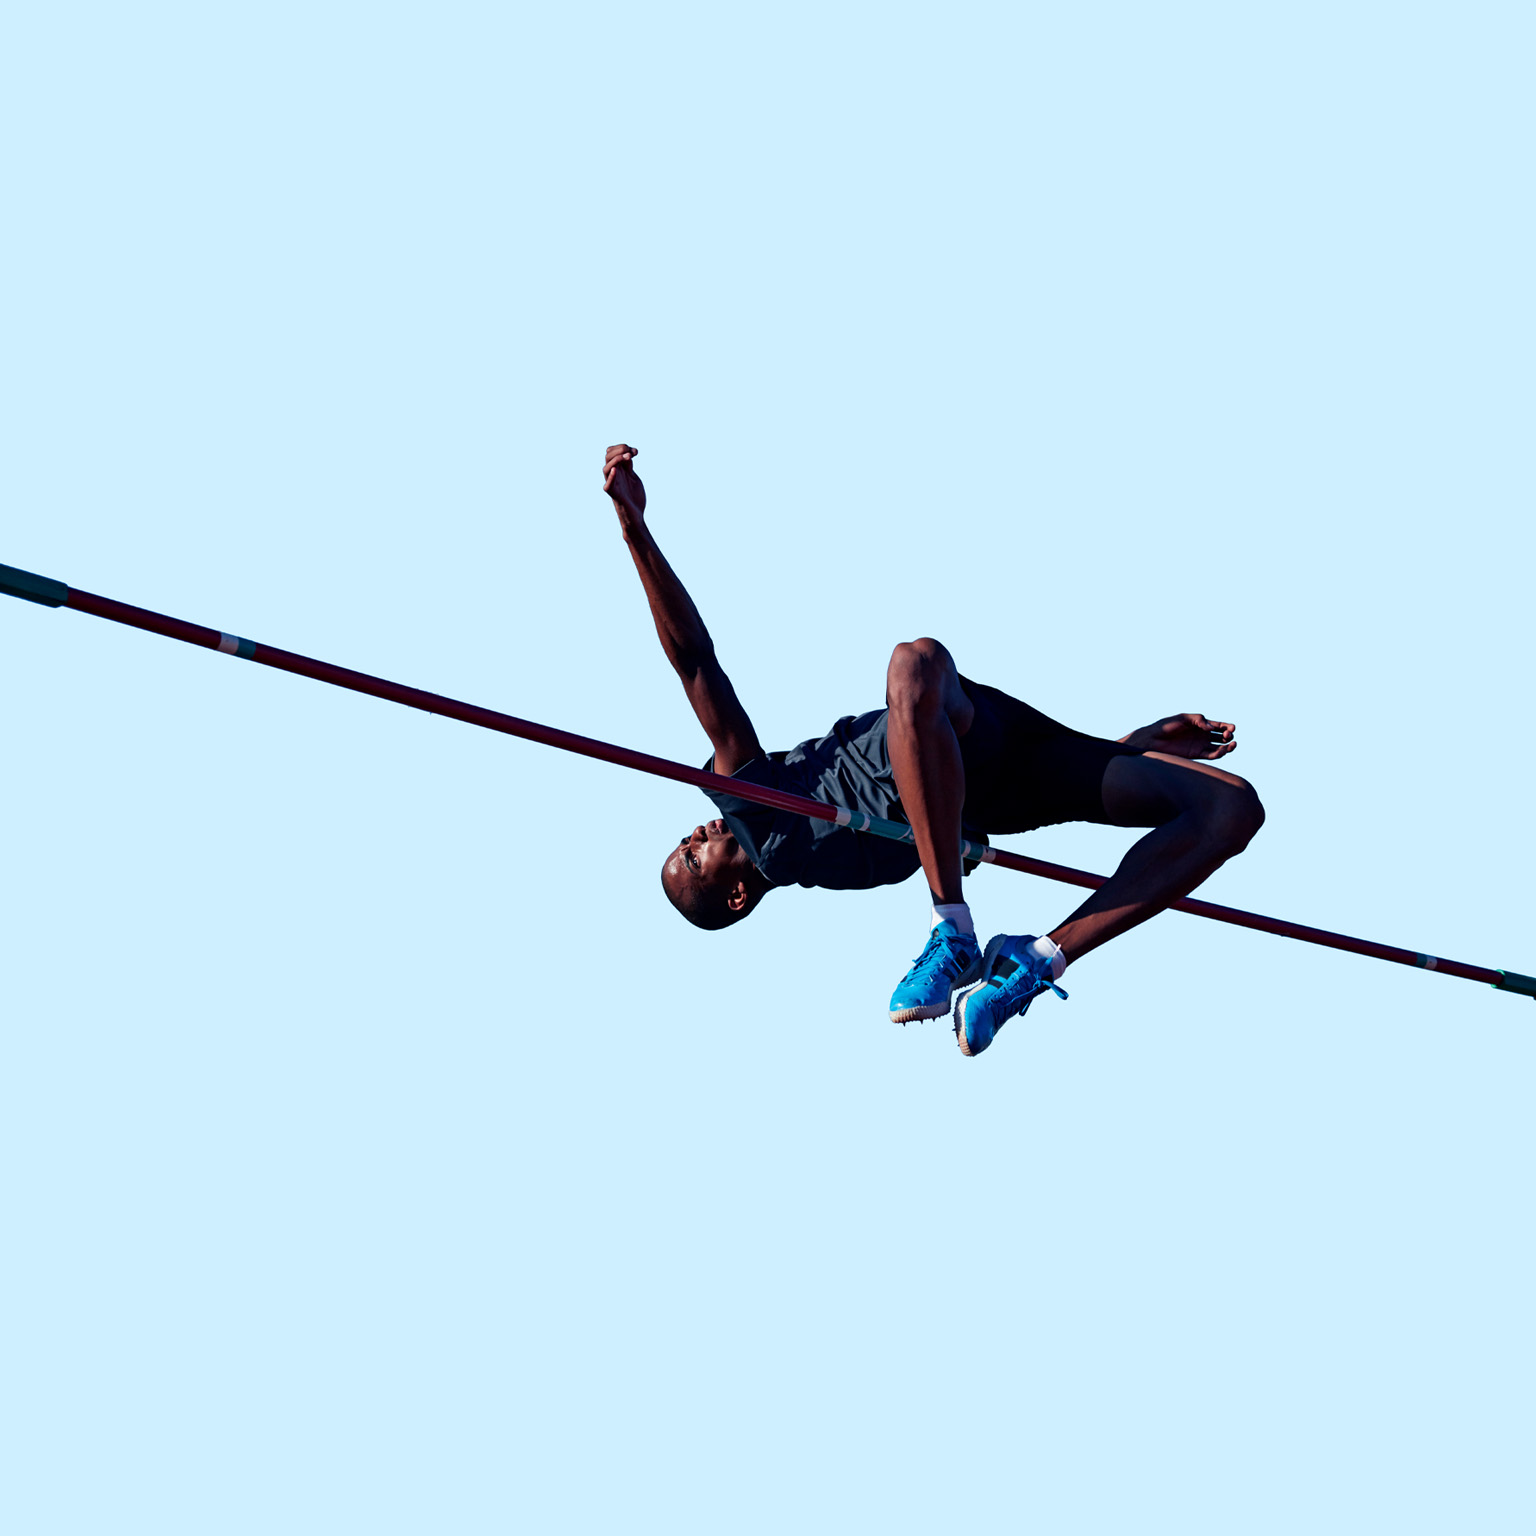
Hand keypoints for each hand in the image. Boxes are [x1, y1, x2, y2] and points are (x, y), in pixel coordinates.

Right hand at [603, 443, 645, 520]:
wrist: (636, 515)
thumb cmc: (634, 497)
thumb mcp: (633, 477)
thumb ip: (629, 466)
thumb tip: (628, 453)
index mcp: (618, 470)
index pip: (612, 452)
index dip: (622, 448)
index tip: (636, 452)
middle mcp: (613, 475)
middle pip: (608, 456)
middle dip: (620, 450)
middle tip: (632, 453)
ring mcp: (613, 484)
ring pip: (606, 468)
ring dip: (616, 460)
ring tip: (628, 457)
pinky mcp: (614, 495)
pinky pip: (608, 485)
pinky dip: (610, 477)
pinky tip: (615, 470)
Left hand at [1121, 713, 1235, 759]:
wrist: (1154, 739)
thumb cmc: (1166, 726)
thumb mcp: (1183, 718)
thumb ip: (1198, 719)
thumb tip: (1211, 727)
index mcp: (1201, 724)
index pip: (1219, 726)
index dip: (1227, 726)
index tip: (1232, 727)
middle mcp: (1203, 735)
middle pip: (1222, 736)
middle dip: (1229, 735)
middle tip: (1228, 734)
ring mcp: (1200, 745)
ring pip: (1220, 747)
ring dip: (1229, 746)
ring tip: (1232, 744)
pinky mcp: (1196, 755)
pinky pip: (1212, 755)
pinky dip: (1219, 754)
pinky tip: (1222, 750)